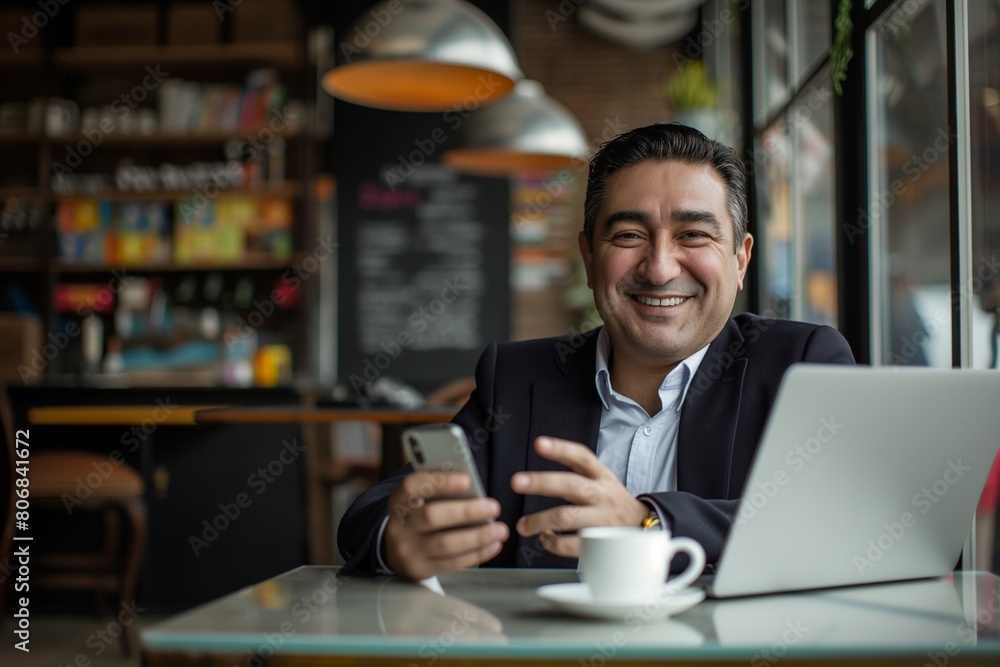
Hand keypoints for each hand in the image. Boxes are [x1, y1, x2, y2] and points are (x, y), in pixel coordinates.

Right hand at [383, 471, 507, 580]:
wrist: (396, 550)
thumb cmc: (418, 516)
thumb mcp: (421, 499)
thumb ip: (440, 490)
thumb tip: (472, 487)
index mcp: (399, 500)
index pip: (413, 486)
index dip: (439, 482)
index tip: (467, 480)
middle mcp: (399, 526)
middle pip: (432, 517)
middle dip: (466, 512)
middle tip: (493, 507)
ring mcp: (408, 551)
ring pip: (445, 544)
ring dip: (477, 537)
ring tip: (500, 530)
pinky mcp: (421, 569)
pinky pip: (452, 563)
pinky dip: (476, 553)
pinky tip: (492, 545)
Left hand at [511, 437, 646, 557]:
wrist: (646, 531)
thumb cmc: (615, 504)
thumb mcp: (604, 480)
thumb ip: (578, 471)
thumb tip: (543, 456)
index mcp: (602, 477)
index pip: (582, 457)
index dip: (561, 449)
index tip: (539, 444)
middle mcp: (602, 496)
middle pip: (570, 485)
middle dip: (541, 482)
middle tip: (517, 482)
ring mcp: (601, 520)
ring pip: (566, 517)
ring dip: (539, 521)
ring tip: (523, 526)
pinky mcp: (600, 544)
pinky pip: (571, 544)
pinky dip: (553, 543)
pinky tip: (545, 539)